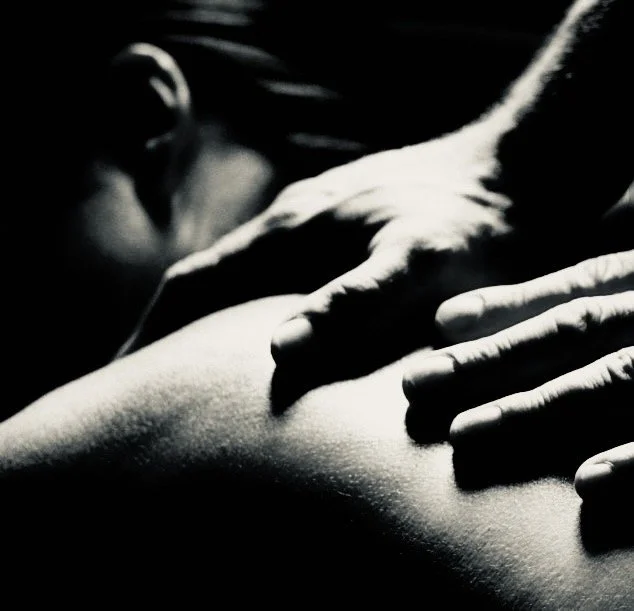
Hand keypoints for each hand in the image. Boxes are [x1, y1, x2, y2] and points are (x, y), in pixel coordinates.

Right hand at [119, 124, 546, 364]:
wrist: (512, 168)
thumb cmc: (472, 221)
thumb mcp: (420, 263)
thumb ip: (354, 301)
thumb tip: (278, 349)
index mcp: (292, 233)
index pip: (194, 285)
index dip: (153, 333)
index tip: (126, 378)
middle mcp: (290, 223)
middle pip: (205, 282)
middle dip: (168, 332)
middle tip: (150, 388)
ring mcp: (312, 222)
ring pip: (238, 276)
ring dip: (206, 320)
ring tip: (193, 371)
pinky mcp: (337, 227)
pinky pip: (274, 272)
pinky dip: (248, 307)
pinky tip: (262, 332)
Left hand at [403, 250, 633, 501]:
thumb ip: (579, 299)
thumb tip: (456, 317)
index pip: (574, 290)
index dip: (506, 306)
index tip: (440, 324)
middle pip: (569, 331)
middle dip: (489, 358)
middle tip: (416, 382)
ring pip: (607, 381)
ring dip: (532, 408)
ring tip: (461, 433)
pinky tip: (583, 483)